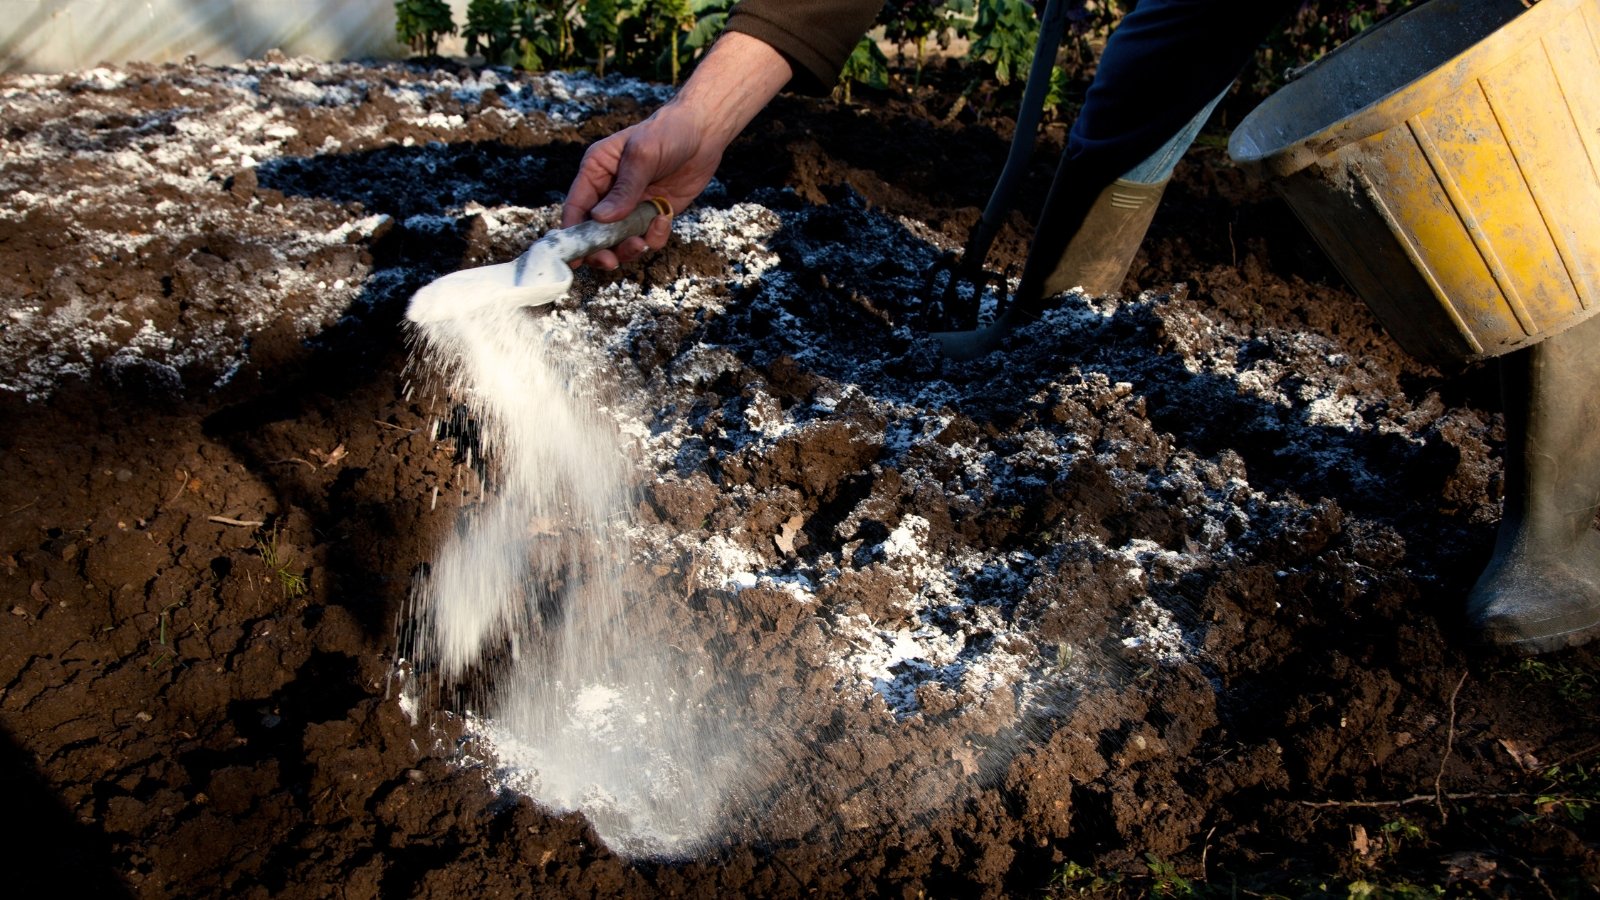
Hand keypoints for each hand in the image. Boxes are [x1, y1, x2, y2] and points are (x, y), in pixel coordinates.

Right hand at [559, 31, 792, 269]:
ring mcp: (631, 206)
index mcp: (596, 172)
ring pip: (620, 241)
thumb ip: (624, 189)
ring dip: (628, 248)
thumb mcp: (642, 155)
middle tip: (611, 261)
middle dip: (601, 250)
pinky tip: (664, 219)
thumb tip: (600, 219)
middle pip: (594, 232)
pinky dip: (654, 237)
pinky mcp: (653, 214)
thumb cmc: (668, 133)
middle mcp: (609, 192)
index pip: (576, 208)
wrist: (704, 133)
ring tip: (641, 243)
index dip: (573, 235)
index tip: (576, 258)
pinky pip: (648, 237)